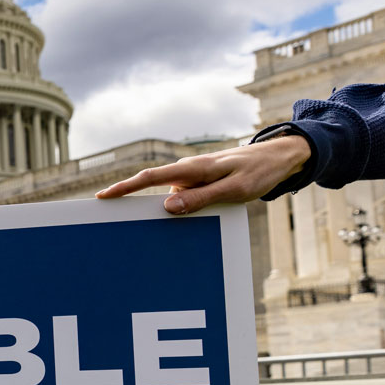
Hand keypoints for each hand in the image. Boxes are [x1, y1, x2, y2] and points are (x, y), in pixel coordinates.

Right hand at [94, 134, 310, 214]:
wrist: (282, 157)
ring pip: (169, 196)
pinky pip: (183, 198)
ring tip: (147, 227)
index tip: (102, 196)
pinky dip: (179, 210)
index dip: (124, 187)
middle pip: (151, 186)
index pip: (150, 177)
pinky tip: (184, 223)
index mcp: (193, 169)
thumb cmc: (260, 172)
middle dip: (129, 199)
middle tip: (106, 214)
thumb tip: (167, 206)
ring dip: (161, 211)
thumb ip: (201, 198)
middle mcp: (189, 171)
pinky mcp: (201, 183)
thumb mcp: (234, 189)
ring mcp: (194, 177)